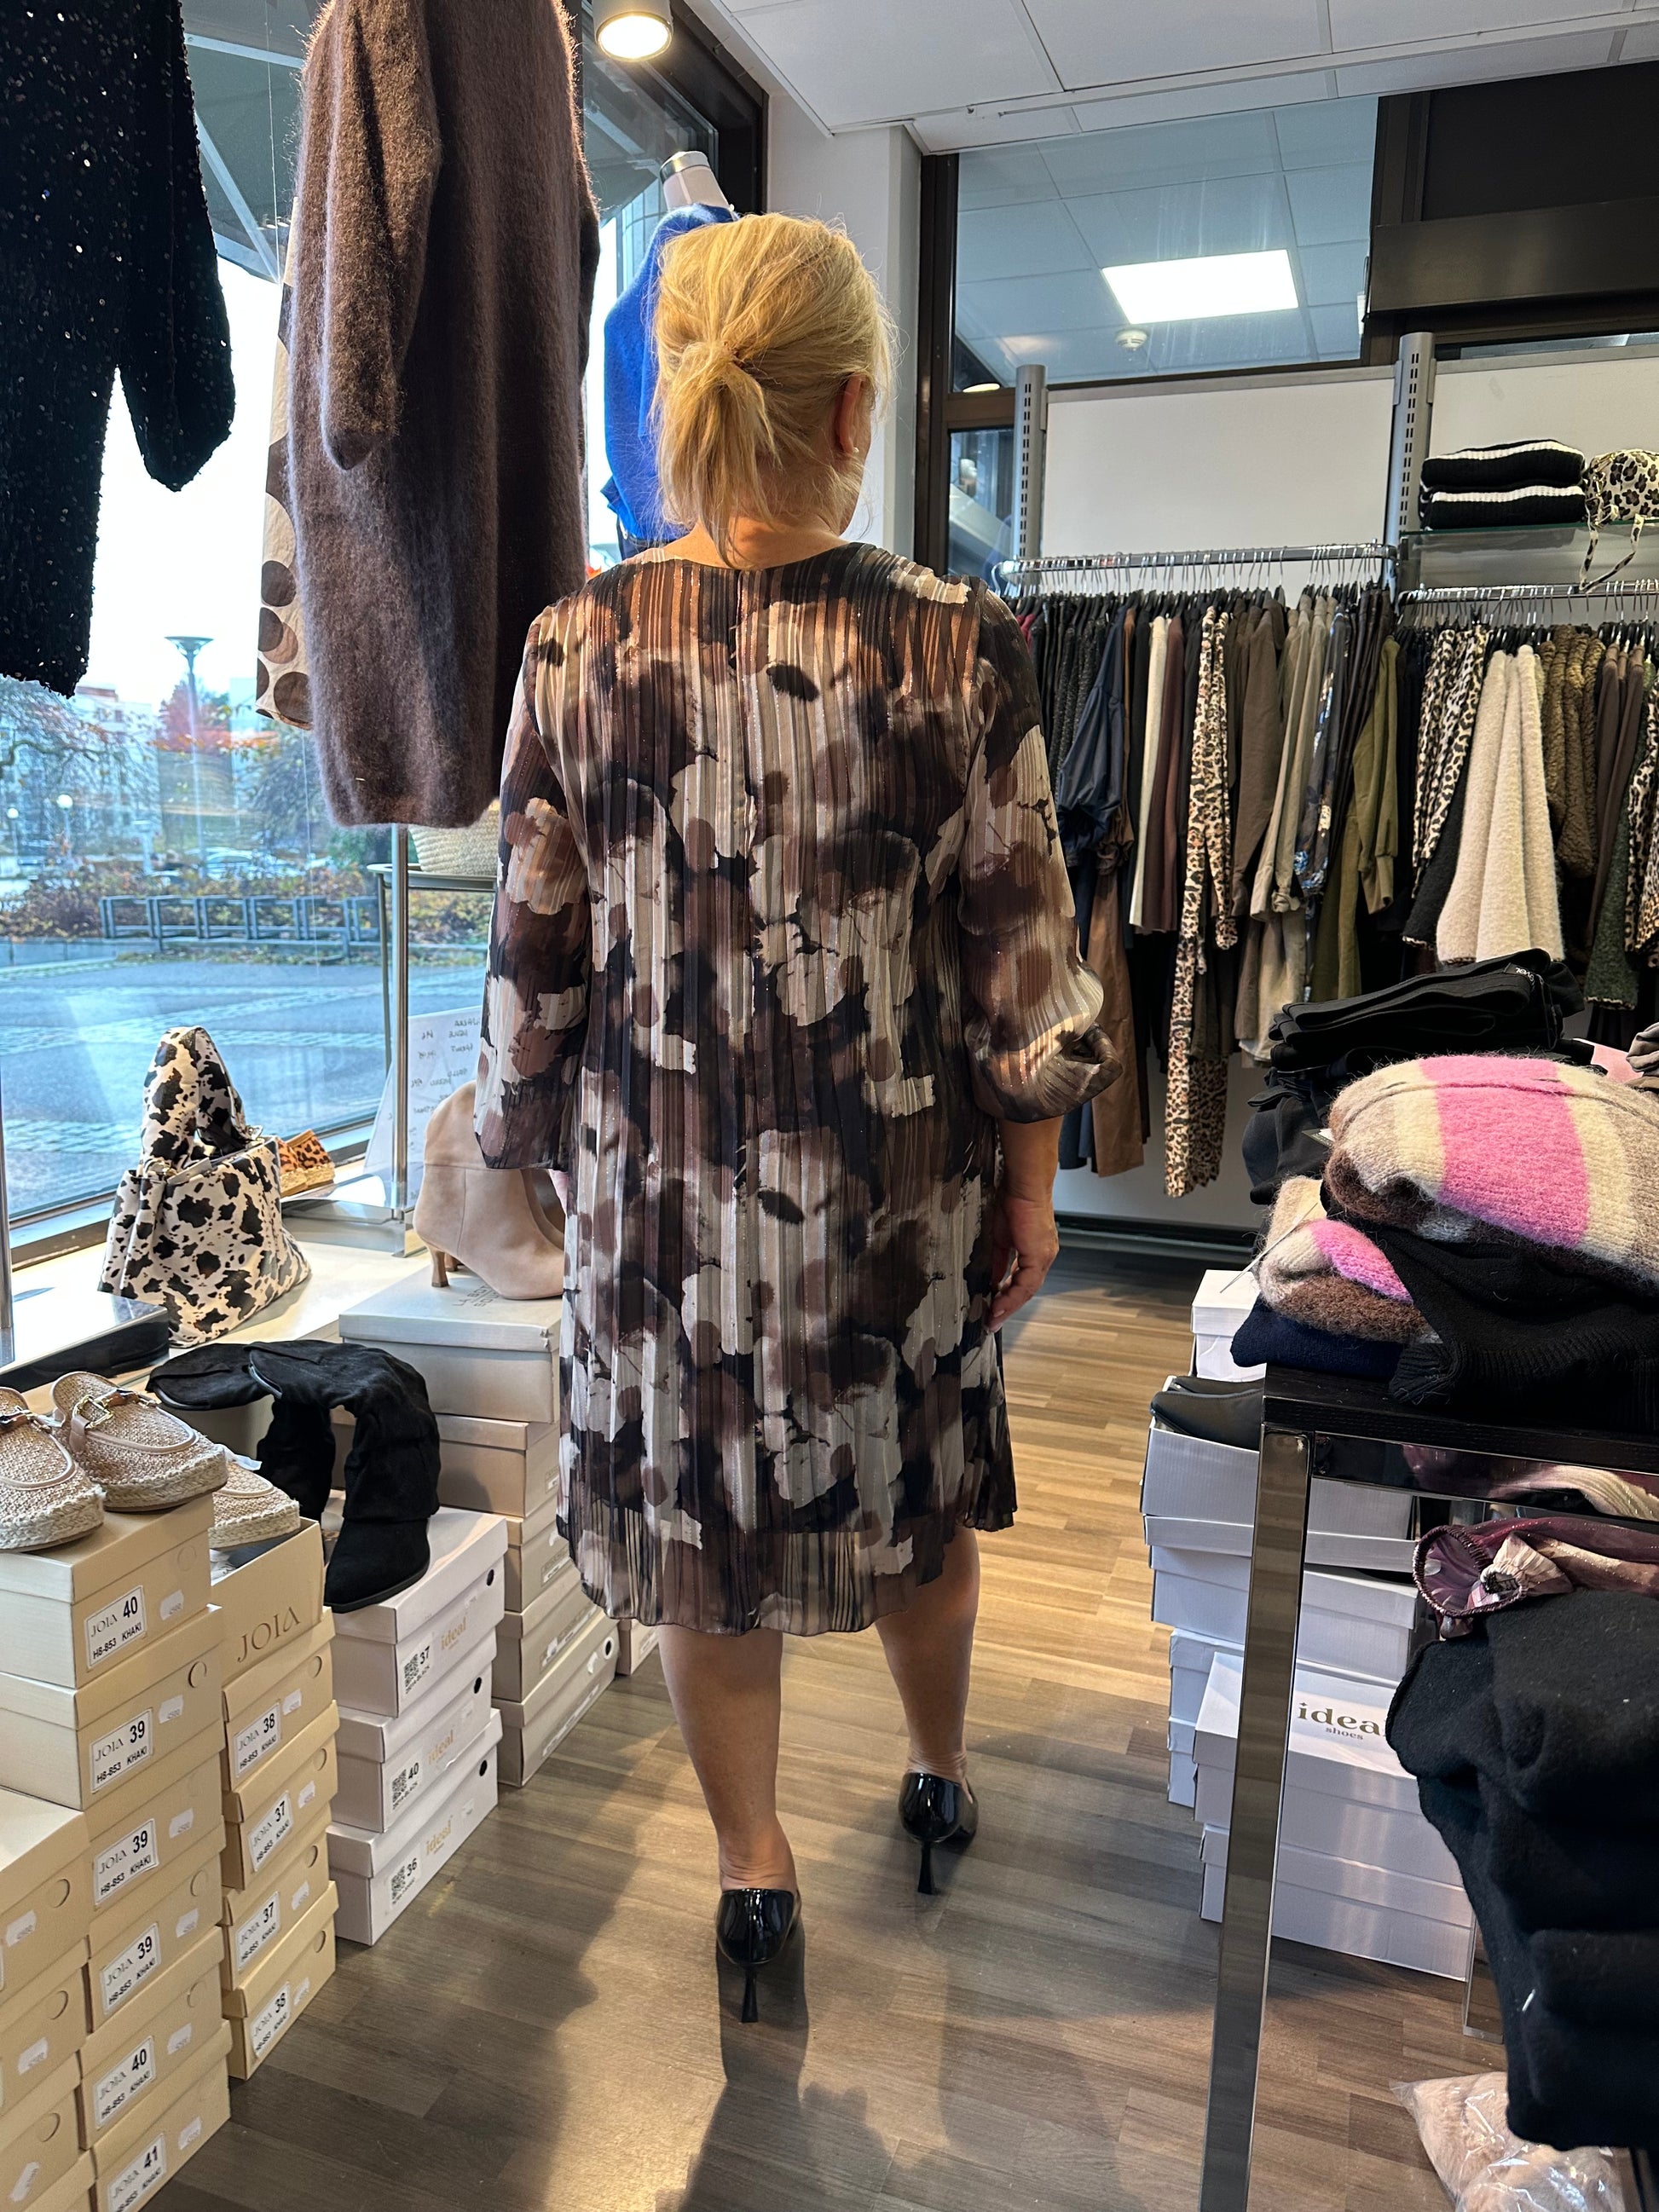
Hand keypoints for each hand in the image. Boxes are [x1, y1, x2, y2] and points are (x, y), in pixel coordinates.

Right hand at [985, 1184, 1059, 1329]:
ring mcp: (1044, 1256)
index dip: (1009, 1297)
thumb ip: (999, 1259)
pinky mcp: (1040, 1254)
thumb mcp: (1001, 1237)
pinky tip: (999, 1304)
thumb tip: (994, 1279)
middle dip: (1008, 1307)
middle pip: (1026, 1290)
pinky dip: (1011, 1296)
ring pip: (1027, 1290)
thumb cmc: (1012, 1201)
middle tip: (992, 1322)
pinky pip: (1026, 1283)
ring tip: (993, 1318)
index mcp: (1036, 1250)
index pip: (1023, 1280)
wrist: (1023, 1184)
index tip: (994, 1309)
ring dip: (1009, 1306)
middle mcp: (1044, 1256)